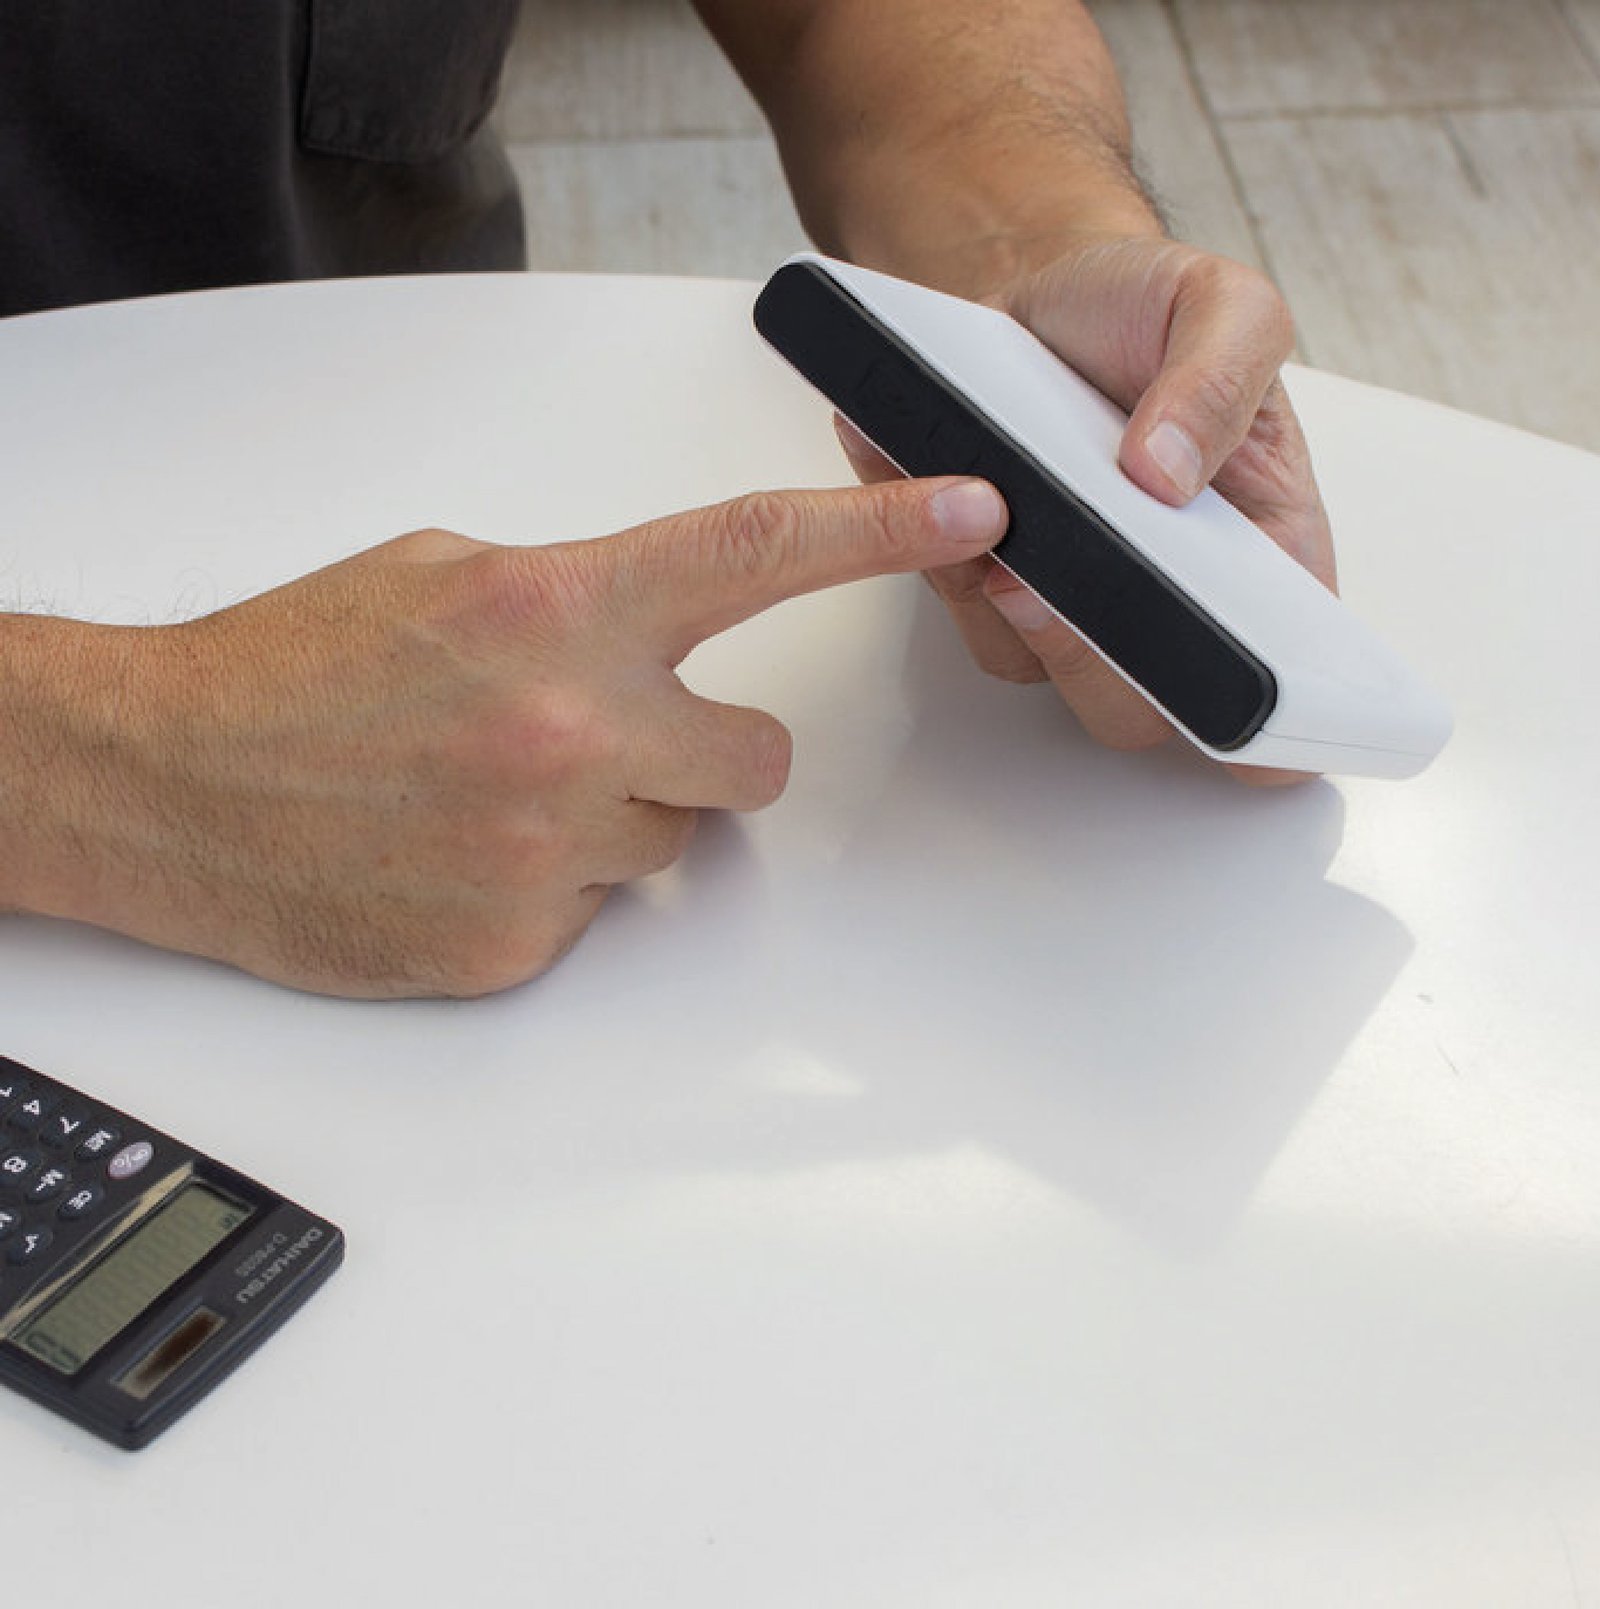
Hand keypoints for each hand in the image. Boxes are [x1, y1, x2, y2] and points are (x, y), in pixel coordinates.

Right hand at [27, 477, 1003, 996]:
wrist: (164, 783)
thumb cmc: (289, 668)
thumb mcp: (443, 577)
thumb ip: (575, 600)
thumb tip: (660, 634)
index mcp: (554, 607)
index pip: (756, 554)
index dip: (880, 531)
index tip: (969, 513)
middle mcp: (569, 727)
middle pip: (756, 758)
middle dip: (711, 753)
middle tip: (619, 739)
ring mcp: (545, 846)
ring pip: (669, 842)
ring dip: (611, 821)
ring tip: (490, 795)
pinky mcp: (514, 942)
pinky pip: (593, 912)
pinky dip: (546, 888)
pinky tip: (457, 856)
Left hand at [834, 233, 1334, 781]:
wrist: (1052, 292)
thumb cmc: (1152, 313)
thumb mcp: (1222, 304)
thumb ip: (1221, 380)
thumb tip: (1167, 476)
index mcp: (1259, 557)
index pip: (1271, 687)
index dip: (1248, 719)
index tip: (1196, 670)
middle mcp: (1164, 602)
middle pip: (1133, 710)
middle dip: (1083, 659)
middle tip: (1037, 577)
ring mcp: (1074, 603)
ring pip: (1028, 665)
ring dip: (986, 592)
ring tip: (965, 491)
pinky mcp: (992, 583)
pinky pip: (955, 605)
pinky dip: (923, 541)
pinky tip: (902, 453)